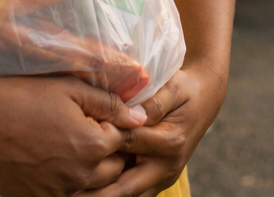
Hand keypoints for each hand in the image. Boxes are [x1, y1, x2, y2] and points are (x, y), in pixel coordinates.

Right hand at [0, 75, 147, 196]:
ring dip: (92, 173)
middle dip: (112, 154)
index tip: (109, 120)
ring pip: (92, 188)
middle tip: (95, 135)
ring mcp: (56, 192)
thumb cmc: (24, 97)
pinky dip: (68, 185)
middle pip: (114, 171)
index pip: (126, 142)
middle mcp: (79, 175)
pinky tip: (57, 165)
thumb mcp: (72, 90)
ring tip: (77, 151)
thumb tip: (141, 118)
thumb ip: (110, 105)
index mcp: (93, 146)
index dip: (119, 129)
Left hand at [83, 62, 226, 196]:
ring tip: (73, 194)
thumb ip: (155, 100)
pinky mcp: (158, 183)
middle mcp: (166, 166)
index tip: (75, 142)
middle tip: (69, 192)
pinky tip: (89, 191)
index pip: (128, 144)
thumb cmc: (183, 89)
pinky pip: (132, 196)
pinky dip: (112, 195)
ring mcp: (162, 178)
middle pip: (125, 188)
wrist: (204, 99)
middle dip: (96, 194)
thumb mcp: (173, 87)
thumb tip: (135, 114)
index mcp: (169, 141)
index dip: (102, 141)